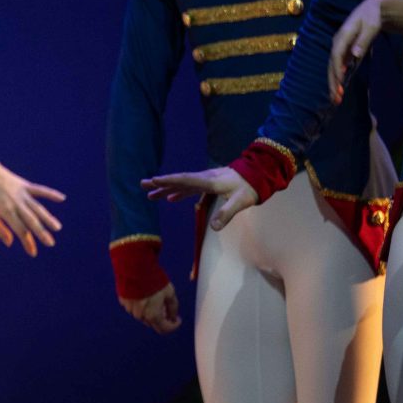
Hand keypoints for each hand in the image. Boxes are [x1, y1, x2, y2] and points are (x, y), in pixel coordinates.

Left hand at [0, 162, 64, 255]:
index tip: (33, 253)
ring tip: (57, 228)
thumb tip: (10, 243)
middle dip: (41, 233)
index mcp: (6, 211)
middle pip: (31, 220)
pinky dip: (51, 194)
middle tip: (50, 243)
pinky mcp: (26, 186)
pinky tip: (62, 198)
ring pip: (38, 208)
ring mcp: (22, 194)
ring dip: (48, 218)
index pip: (19, 230)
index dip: (26, 242)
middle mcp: (16, 203)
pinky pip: (40, 190)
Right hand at [120, 285, 181, 333]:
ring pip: (143, 315)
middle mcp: (140, 316)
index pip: (165, 329)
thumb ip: (173, 309)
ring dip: (151, 311)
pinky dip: (141, 305)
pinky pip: (134, 307)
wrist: (135, 268)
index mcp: (153, 316)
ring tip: (155, 299)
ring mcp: (130, 309)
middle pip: (154, 323)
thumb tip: (173, 317)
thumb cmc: (154, 280)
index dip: (174, 325)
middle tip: (167, 308)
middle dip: (162, 318)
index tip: (177, 319)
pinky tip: (145, 294)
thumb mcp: (170, 294)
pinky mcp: (124, 301)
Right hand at [142, 166, 257, 231]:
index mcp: (210, 181)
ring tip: (150, 195)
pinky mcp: (208, 183)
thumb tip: (213, 228)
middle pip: (179, 180)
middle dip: (160, 183)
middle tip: (143, 184)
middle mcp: (204, 178)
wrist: (259, 174)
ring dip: (166, 189)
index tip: (154, 180)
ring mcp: (205, 180)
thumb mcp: (241, 201)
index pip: (186, 180)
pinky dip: (178, 192)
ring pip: (182, 184)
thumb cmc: (250, 187)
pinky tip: (171, 199)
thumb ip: (226, 213)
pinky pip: (189, 187)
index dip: (169, 181)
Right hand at [330, 0, 385, 102]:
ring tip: (336, 99)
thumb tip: (355, 54)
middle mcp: (337, 42)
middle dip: (332, 81)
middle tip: (336, 98)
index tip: (339, 83)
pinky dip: (338, 78)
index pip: (336, 54)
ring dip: (334, 83)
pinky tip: (339, 89)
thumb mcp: (371, 26)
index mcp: (343, 35)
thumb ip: (363, 40)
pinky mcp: (343, 51)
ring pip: (333, 67)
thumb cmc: (372, 17)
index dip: (337, 69)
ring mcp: (339, 47)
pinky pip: (338, 66)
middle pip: (332, 64)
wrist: (370, 10)